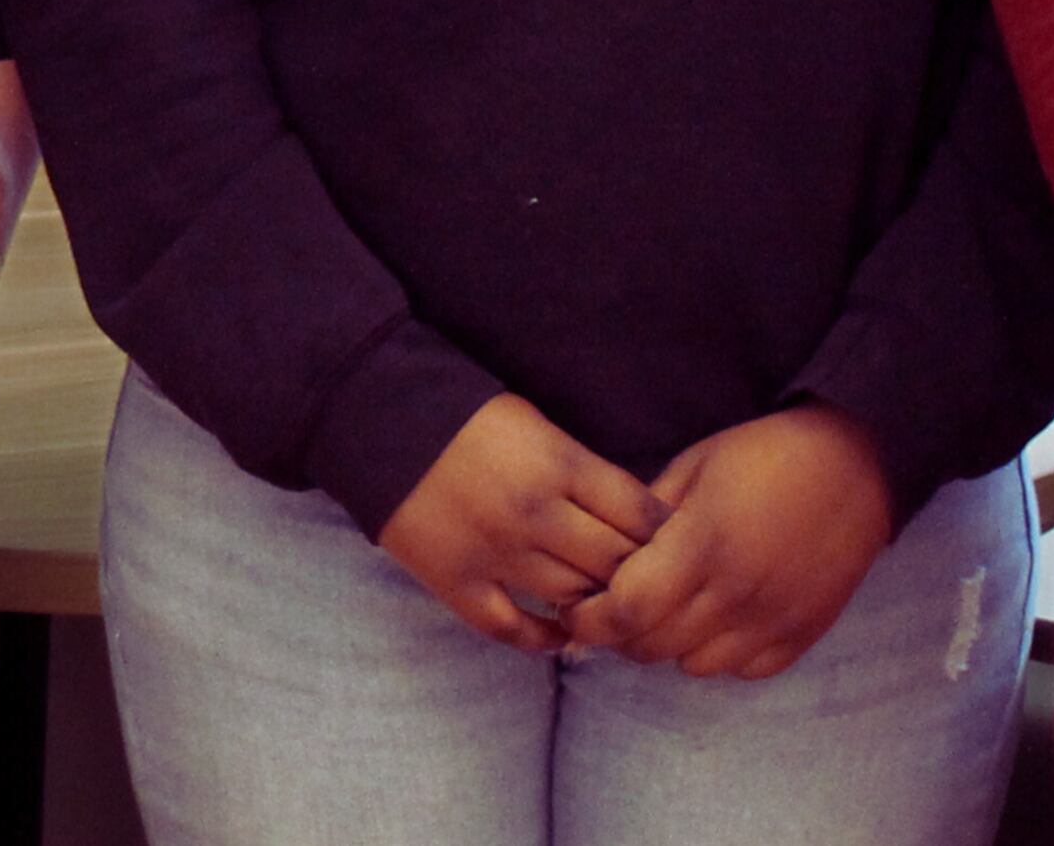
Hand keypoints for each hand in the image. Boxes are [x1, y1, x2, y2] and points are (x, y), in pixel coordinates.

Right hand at [374, 395, 670, 653]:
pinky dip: (544, 638)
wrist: (379, 419)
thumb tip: (631, 518)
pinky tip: (560, 634)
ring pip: (573, 598)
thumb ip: (581, 470)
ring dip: (596, 605)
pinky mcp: (457, 581)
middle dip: (638, 573)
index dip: (665, 533)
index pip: (639, 514)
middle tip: (647, 581)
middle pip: (615, 563)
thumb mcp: (536, 423)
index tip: (673, 541)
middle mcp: (535, 513)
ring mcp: (496, 552)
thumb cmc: (465, 415)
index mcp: (559, 464)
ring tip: (608, 605)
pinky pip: (512, 628)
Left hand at [567, 405, 899, 677]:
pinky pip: (743, 670)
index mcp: (701, 545)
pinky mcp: (802, 635)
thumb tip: (603, 554)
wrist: (854, 466)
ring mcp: (772, 620)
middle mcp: (736, 593)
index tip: (575, 608)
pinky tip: (718, 618)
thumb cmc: (764, 455)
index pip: (626, 611)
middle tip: (616, 607)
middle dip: (620, 634)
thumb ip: (644, 516)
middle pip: (652, 646)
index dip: (590, 619)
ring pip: (693, 666)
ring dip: (670, 645)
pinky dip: (720, 654)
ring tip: (671, 609)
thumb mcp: (692, 466)